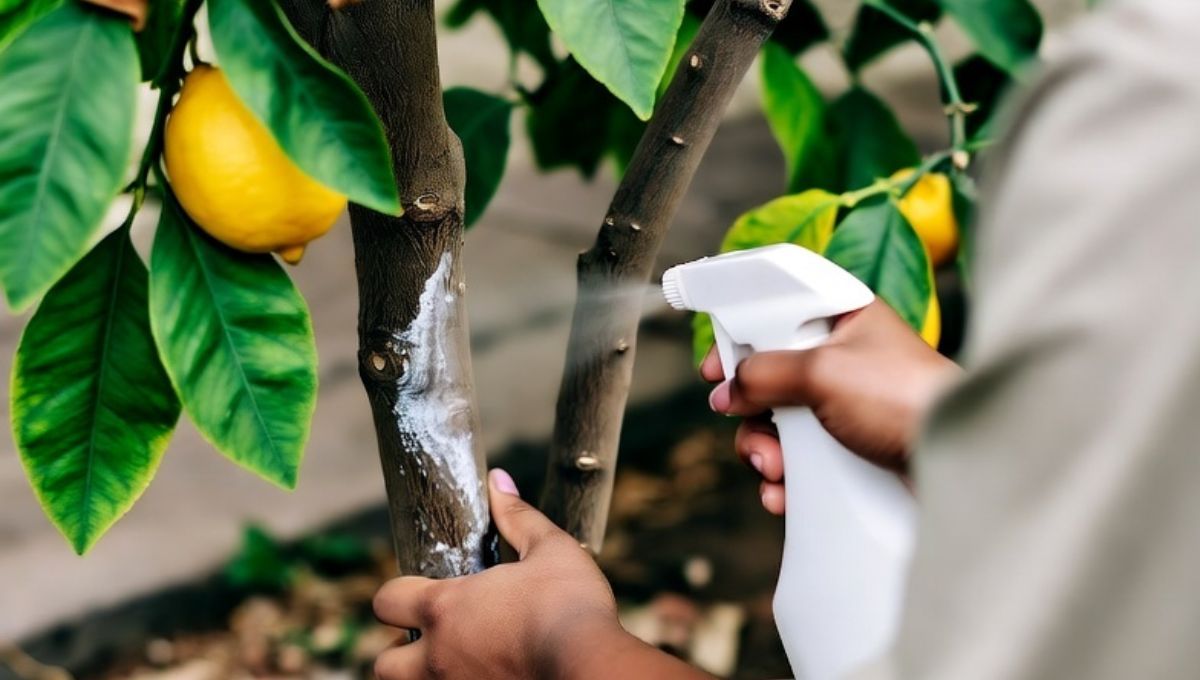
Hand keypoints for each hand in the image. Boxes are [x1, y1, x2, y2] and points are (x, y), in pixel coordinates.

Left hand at [373, 470, 711, 679]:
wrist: (594, 670)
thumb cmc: (572, 608)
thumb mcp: (550, 550)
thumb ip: (517, 517)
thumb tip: (497, 481)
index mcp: (446, 609)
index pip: (386, 600)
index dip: (399, 593)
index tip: (420, 590)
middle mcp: (438, 657)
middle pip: (383, 664)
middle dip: (398, 652)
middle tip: (432, 639)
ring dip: (423, 675)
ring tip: (458, 660)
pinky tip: (488, 673)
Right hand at [702, 300, 959, 513]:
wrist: (957, 462)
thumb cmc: (905, 399)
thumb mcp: (823, 371)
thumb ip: (765, 372)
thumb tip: (729, 389)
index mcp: (842, 318)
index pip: (777, 312)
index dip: (740, 336)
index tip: (715, 367)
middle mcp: (843, 358)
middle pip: (770, 377)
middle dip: (752, 412)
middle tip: (753, 429)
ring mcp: (846, 406)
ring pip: (780, 423)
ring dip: (764, 451)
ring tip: (775, 470)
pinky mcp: (851, 448)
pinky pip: (801, 459)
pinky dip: (785, 478)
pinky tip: (784, 494)